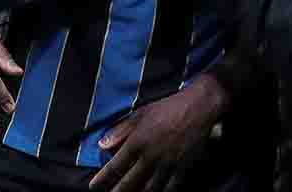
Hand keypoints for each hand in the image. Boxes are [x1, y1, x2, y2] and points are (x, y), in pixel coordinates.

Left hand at [90, 74, 227, 190]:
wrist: (198, 108)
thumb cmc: (167, 108)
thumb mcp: (140, 114)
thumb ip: (120, 131)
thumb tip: (101, 145)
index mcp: (137, 142)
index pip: (115, 166)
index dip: (103, 179)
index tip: (94, 186)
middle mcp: (150, 156)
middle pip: (130, 182)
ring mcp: (167, 165)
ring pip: (149, 188)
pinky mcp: (183, 168)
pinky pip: (170, 188)